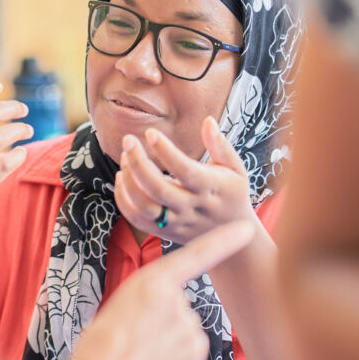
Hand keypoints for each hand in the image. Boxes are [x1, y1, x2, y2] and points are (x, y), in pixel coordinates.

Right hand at [70, 221, 254, 359]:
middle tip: (139, 334)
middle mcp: (175, 296)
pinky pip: (193, 348)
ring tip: (144, 350)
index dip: (223, 240)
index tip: (247, 229)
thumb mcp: (125, 302)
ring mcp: (187, 321)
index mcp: (153, 278)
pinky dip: (180, 358)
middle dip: (165, 319)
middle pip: (181, 303)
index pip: (197, 254)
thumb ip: (154, 297)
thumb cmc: (108, 339)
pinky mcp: (196, 347)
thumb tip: (179, 315)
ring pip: (186, 327)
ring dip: (170, 340)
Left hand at [114, 116, 255, 243]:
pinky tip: (122, 178)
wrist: (235, 238)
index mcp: (210, 188)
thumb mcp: (236, 169)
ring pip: (144, 206)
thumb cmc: (233, 195)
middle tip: (128, 140)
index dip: (165, 151)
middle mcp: (191, 207)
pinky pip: (137, 220)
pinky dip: (123, 200)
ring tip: (125, 157)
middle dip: (138, 163)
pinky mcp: (164, 232)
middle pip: (158, 189)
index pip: (184, 170)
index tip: (151, 133)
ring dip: (129, 180)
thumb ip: (220, 145)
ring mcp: (176, 222)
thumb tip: (208, 121)